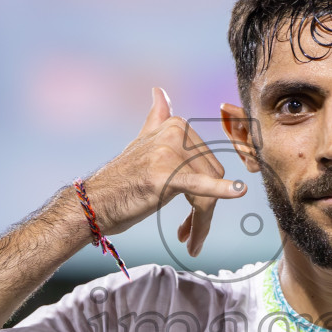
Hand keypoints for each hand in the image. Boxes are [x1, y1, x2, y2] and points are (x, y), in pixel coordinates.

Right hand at [82, 87, 246, 255]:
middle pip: (212, 176)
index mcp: (175, 125)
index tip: (192, 214)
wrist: (93, 203)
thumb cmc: (120, 180)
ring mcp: (170, 153)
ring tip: (189, 240)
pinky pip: (200, 186)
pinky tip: (238, 192)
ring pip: (207, 191)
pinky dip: (221, 190)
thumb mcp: (140, 142)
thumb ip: (156, 118)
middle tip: (189, 234)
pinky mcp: (166, 176)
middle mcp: (175, 134)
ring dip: (201, 221)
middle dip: (203, 210)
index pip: (207, 161)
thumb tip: (159, 91)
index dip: (206, 190)